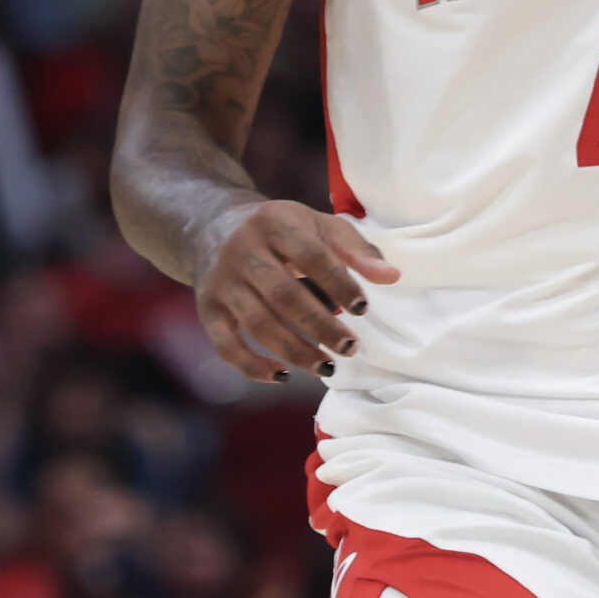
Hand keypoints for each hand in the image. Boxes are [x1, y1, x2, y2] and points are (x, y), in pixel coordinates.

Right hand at [195, 200, 399, 382]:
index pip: (312, 256)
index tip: (364, 308)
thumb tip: (392, 277)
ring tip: (327, 367)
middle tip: (350, 347)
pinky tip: (282, 376)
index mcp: (274, 222)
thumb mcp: (317, 225)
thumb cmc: (280, 230)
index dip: (340, 284)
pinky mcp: (206, 307)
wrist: (211, 225)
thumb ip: (356, 249)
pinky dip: (251, 366)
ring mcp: (220, 280)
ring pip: (257, 324)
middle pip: (283, 295)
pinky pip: (225, 344)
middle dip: (320, 327)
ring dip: (295, 351)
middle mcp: (242, 250)